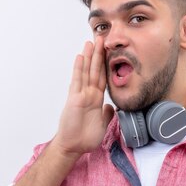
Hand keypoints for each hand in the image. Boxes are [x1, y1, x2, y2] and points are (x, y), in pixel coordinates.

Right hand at [52, 36, 114, 156]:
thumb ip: (106, 114)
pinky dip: (79, 68)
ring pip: (86, 71)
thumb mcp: (102, 124)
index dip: (106, 64)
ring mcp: (81, 94)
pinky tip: (80, 57)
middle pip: (95, 70)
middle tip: (101, 38)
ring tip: (91, 41)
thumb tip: (111, 106)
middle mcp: (88, 94)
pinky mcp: (74, 98)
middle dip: (98, 54)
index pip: (103, 78)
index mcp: (96, 99)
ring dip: (89, 56)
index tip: (109, 51)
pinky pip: (77, 81)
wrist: (74, 146)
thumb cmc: (85, 137)